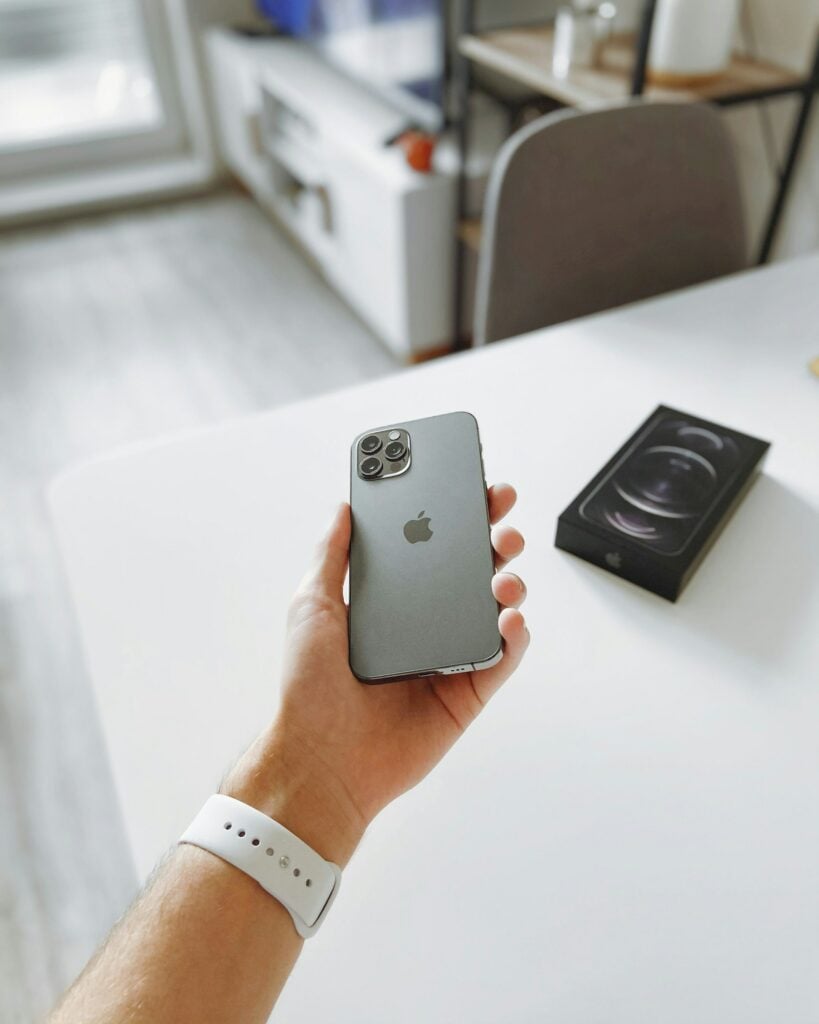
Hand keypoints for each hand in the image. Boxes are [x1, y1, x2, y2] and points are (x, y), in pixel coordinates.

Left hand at [225, 484, 528, 863]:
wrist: (320, 757)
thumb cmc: (309, 685)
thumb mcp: (312, 605)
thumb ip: (333, 555)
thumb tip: (343, 508)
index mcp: (393, 602)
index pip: (433, 549)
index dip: (458, 518)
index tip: (476, 490)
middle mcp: (425, 625)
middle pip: (472, 572)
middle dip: (494, 541)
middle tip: (502, 523)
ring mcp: (449, 658)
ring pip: (494, 610)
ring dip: (509, 584)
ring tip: (503, 576)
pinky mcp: (467, 694)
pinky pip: (501, 660)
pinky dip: (513, 637)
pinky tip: (508, 618)